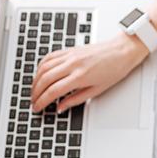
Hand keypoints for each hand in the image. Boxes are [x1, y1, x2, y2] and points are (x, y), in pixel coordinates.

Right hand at [31, 32, 148, 112]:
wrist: (122, 51)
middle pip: (44, 79)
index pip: (53, 91)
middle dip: (35, 93)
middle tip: (34, 102)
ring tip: (35, 90)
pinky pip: (49, 56)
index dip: (42, 102)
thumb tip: (61, 108)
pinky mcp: (70, 49)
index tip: (38, 108)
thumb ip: (76, 100)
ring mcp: (70, 55)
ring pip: (43, 67)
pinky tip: (40, 73)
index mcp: (80, 76)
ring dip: (35, 80)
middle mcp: (73, 64)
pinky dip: (41, 66)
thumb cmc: (115, 70)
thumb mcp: (97, 90)